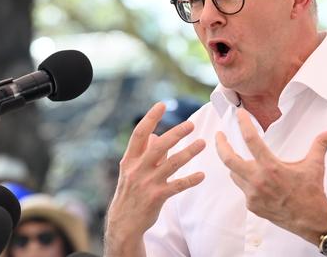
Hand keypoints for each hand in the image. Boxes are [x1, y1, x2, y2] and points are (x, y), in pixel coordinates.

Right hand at [105, 102, 205, 247]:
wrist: (124, 222)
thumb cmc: (130, 193)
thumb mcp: (132, 170)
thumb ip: (145, 153)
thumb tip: (157, 134)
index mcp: (130, 160)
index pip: (139, 134)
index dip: (150, 118)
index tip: (162, 104)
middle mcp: (138, 169)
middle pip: (158, 146)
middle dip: (175, 134)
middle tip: (191, 125)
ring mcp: (147, 183)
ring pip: (171, 164)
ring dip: (188, 152)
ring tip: (202, 143)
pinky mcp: (157, 197)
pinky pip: (177, 186)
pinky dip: (190, 180)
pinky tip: (202, 175)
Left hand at [215, 108, 326, 243]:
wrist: (311, 220)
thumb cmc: (312, 190)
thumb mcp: (316, 165)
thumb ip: (322, 144)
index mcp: (271, 167)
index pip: (251, 140)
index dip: (243, 124)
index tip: (239, 113)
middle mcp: (258, 180)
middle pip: (228, 159)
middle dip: (220, 144)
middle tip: (219, 135)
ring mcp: (252, 194)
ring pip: (234, 174)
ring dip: (235, 164)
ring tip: (237, 156)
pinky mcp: (251, 205)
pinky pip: (242, 188)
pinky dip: (245, 180)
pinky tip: (253, 177)